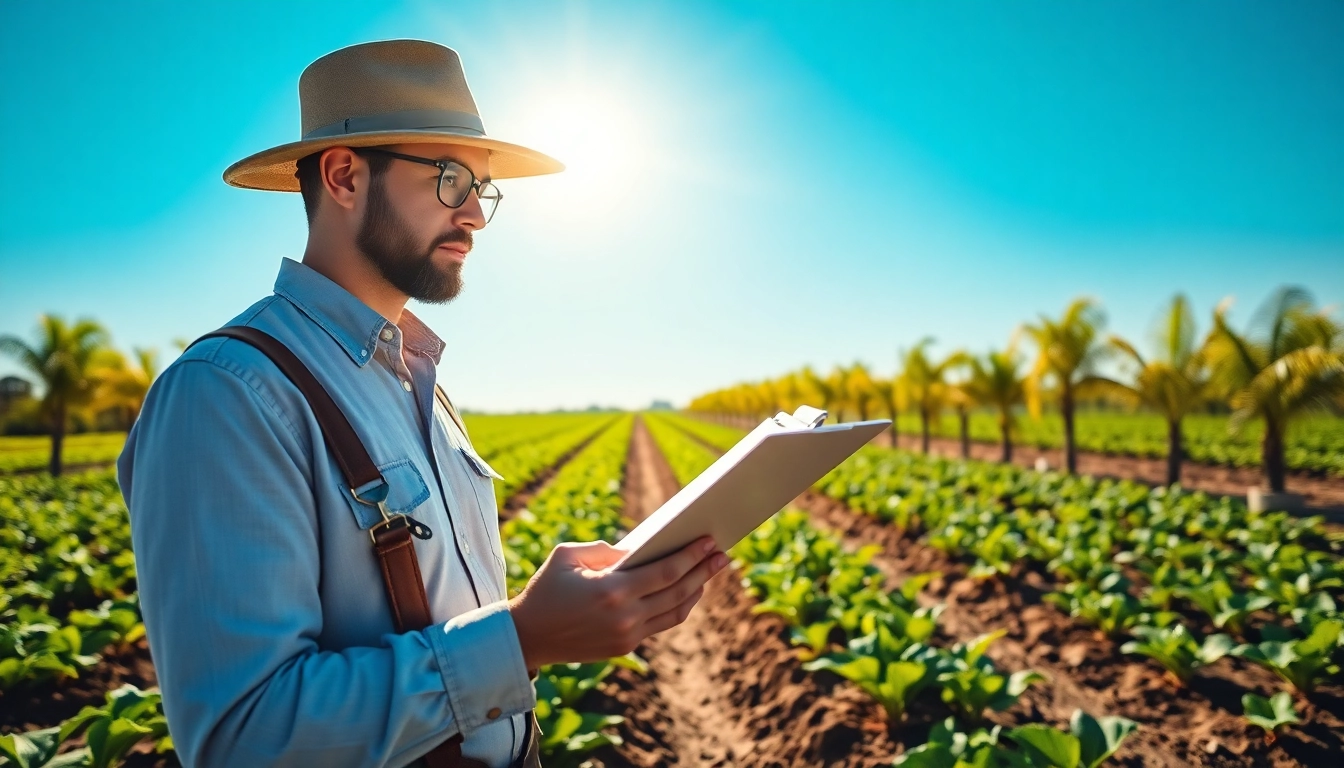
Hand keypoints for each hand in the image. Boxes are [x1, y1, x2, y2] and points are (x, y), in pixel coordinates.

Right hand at [508, 536, 727, 669]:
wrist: (528, 636)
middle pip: (678, 591)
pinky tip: (687, 592)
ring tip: (710, 572)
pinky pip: (662, 624)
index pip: (666, 571)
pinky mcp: (625, 646)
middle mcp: (625, 616)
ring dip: (697, 591)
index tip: (709, 542)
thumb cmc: (546, 589)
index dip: (692, 556)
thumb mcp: (568, 556)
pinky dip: (679, 607)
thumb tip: (638, 549)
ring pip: (675, 612)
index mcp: (612, 590)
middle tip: (722, 555)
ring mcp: (627, 635)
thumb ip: (605, 550)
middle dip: (704, 571)